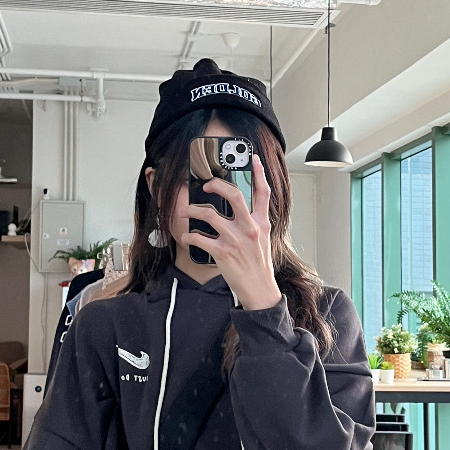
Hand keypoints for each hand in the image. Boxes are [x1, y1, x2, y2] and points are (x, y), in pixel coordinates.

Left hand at [187, 154, 278, 317]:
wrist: (259, 290)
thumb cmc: (259, 265)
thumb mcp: (263, 238)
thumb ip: (254, 221)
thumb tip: (241, 208)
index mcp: (261, 222)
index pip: (263, 192)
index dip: (259, 172)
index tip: (252, 158)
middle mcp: (249, 228)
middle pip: (234, 195)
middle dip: (217, 185)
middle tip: (206, 185)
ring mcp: (235, 240)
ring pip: (210, 214)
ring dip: (193, 210)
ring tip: (186, 211)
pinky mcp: (222, 253)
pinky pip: (200, 238)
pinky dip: (189, 235)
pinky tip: (186, 235)